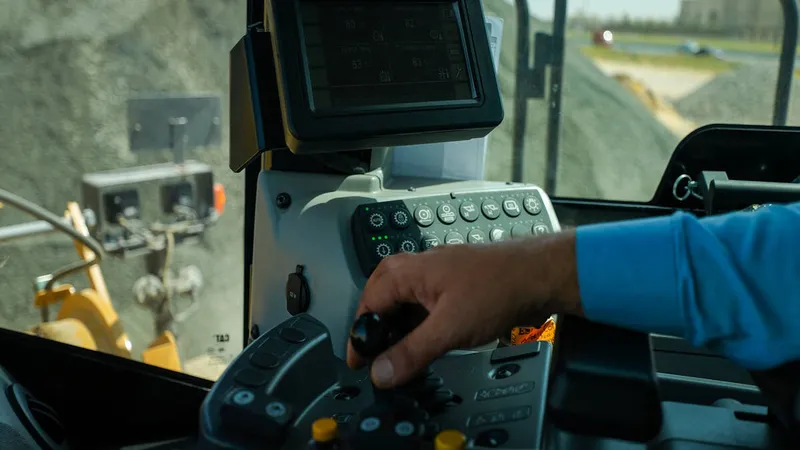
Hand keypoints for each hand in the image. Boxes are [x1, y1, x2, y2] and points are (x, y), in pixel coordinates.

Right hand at [346, 230, 581, 387]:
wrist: (541, 275)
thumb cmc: (500, 285)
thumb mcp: (449, 328)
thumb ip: (412, 352)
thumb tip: (381, 372)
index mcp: (409, 271)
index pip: (368, 303)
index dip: (360, 335)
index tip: (359, 361)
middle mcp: (419, 268)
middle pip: (382, 297)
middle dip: (376, 326)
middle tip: (375, 354)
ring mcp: (438, 275)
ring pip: (405, 301)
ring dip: (399, 326)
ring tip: (401, 352)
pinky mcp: (455, 286)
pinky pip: (426, 304)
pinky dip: (420, 323)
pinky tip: (429, 340)